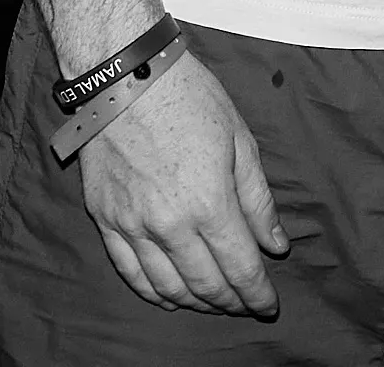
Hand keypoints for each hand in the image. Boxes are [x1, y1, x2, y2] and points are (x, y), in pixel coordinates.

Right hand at [77, 46, 287, 316]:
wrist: (126, 77)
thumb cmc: (190, 98)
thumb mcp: (239, 138)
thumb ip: (258, 199)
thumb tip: (276, 245)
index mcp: (209, 202)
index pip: (240, 267)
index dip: (257, 293)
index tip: (269, 306)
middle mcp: (170, 224)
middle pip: (206, 284)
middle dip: (230, 301)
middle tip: (245, 304)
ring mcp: (133, 226)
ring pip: (168, 287)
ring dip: (195, 302)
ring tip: (213, 303)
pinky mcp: (106, 221)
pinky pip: (130, 274)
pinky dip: (154, 293)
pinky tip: (170, 297)